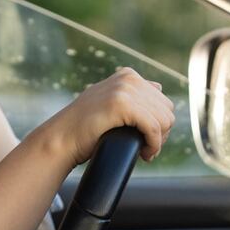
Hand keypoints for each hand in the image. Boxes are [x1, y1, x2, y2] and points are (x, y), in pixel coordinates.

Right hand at [39, 67, 175, 166]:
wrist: (62, 138)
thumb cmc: (85, 127)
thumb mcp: (110, 101)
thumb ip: (131, 92)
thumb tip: (158, 86)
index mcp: (128, 75)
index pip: (163, 102)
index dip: (159, 125)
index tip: (146, 139)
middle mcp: (128, 78)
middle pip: (167, 111)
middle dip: (161, 133)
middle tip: (146, 147)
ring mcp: (124, 89)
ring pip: (164, 120)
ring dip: (158, 141)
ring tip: (144, 150)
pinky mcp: (122, 104)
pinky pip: (154, 128)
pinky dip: (153, 145)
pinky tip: (144, 154)